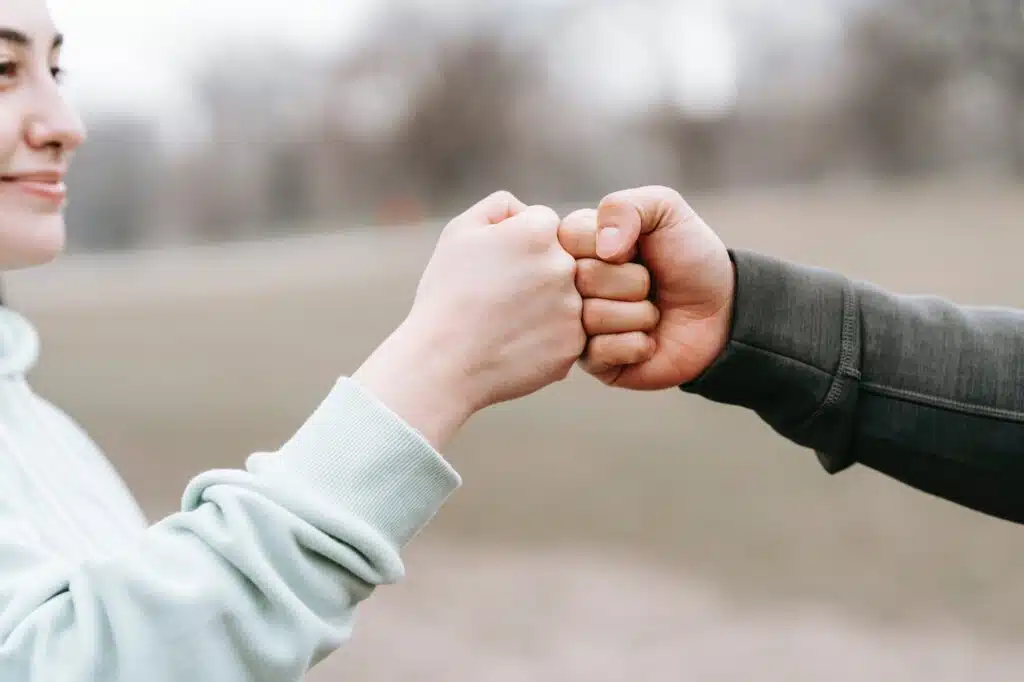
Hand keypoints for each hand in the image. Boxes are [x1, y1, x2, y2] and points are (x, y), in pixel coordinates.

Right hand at [354, 191, 584, 446]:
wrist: (442, 362)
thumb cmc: (446, 295)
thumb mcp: (459, 233)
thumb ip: (500, 207)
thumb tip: (526, 210)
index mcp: (538, 231)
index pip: (544, 224)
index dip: (517, 245)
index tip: (495, 267)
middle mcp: (564, 265)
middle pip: (560, 260)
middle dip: (535, 274)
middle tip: (499, 298)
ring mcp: (573, 307)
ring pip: (565, 297)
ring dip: (543, 306)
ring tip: (504, 323)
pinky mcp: (573, 344)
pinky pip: (566, 332)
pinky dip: (544, 338)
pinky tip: (514, 344)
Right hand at [559, 186, 733, 389]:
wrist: (723, 311)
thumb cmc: (690, 257)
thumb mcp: (665, 210)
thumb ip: (625, 207)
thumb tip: (603, 248)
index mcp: (577, 244)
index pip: (567, 237)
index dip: (609, 244)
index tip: (634, 248)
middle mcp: (571, 285)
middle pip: (581, 278)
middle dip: (631, 281)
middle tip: (650, 284)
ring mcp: (579, 324)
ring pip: (592, 317)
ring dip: (638, 314)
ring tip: (652, 311)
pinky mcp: (594, 361)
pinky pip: (600, 352)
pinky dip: (636, 344)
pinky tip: (649, 340)